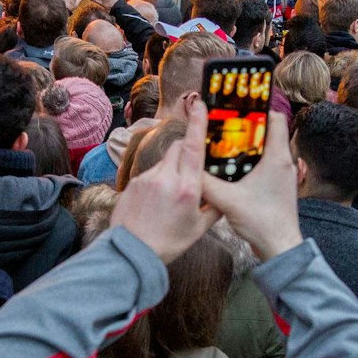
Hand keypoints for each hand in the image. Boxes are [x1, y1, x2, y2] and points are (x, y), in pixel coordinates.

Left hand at [109, 101, 218, 262]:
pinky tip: (157, 201)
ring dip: (172, 168)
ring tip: (172, 194)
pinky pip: (151, 173)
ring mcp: (147, 178)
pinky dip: (158, 180)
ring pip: (164, 160)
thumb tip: (224, 196)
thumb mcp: (199, 228)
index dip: (198, 123)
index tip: (200, 105)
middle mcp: (166, 178)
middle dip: (186, 150)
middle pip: (177, 147)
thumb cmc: (168, 243)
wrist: (132, 252)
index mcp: (187, 188)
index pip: (193, 147)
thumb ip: (215, 208)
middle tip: (192, 167)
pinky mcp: (133, 182)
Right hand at [200, 109, 301, 260]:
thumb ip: (206, 183)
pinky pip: (264, 164)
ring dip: (246, 145)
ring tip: (223, 145)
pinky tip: (230, 169)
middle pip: (267, 132)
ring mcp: (281, 174)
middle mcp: (283, 162)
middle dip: (245, 127)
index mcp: (277, 157)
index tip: (236, 110)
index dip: (257, 109)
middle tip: (223, 126)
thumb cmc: (262, 222)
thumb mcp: (228, 200)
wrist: (279, 248)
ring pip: (264, 148)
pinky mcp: (277, 186)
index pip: (275, 118)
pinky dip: (249, 161)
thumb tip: (189, 168)